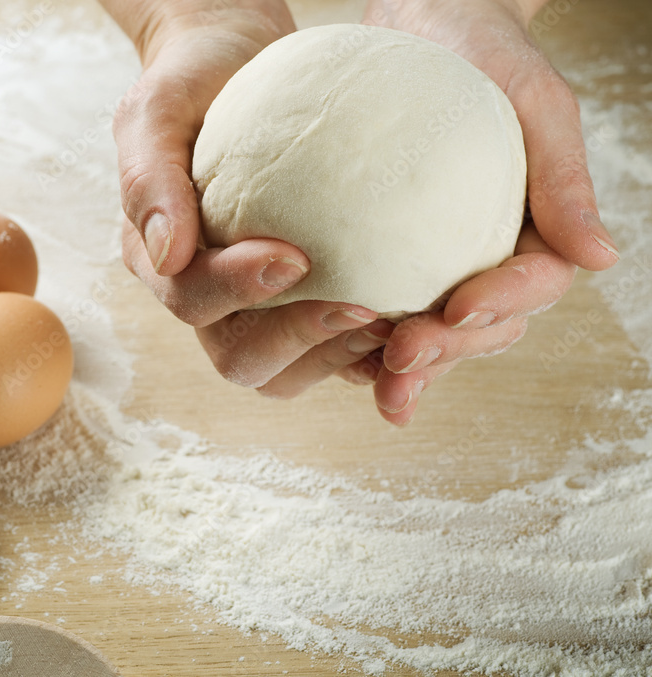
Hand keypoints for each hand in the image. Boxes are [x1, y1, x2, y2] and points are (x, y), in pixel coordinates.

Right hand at [103, 0, 389, 393]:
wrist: (236, 64)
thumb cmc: (194, 79)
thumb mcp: (156, 109)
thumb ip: (148, 177)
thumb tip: (169, 255)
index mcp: (162, 259)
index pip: (190, 298)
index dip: (238, 290)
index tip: (296, 257)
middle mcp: (206, 295)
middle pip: (239, 357)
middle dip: (298, 341)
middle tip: (362, 308)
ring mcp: (253, 307)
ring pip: (285, 371)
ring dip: (337, 354)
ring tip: (393, 320)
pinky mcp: (298, 303)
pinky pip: (330, 350)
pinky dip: (366, 351)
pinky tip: (408, 320)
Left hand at [345, 0, 619, 424]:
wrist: (423, 23)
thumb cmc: (481, 49)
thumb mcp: (532, 98)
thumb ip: (561, 176)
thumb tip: (601, 259)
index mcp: (536, 228)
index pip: (533, 284)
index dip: (501, 305)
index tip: (460, 308)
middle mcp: (490, 257)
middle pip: (482, 327)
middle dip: (447, 350)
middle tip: (401, 357)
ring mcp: (441, 265)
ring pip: (436, 332)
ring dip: (408, 364)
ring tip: (376, 383)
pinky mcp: (392, 261)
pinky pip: (384, 308)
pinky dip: (364, 341)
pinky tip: (339, 362)